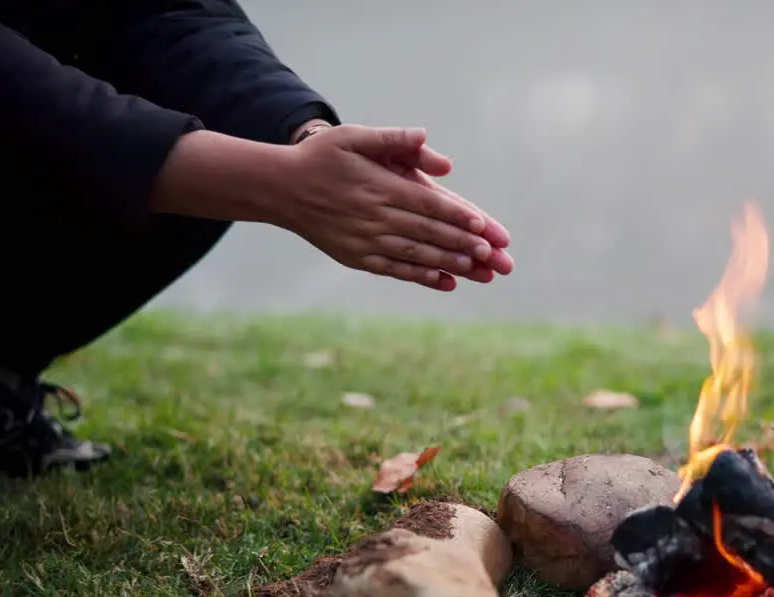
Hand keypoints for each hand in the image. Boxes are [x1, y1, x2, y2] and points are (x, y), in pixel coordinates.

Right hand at [275, 124, 504, 290]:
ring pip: (416, 254)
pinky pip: (396, 270)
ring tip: (480, 272)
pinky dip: (422, 277)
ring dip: (450, 264)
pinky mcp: (357, 257)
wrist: (279, 189)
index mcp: (379, 187)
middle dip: (464, 245)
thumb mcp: (353, 137)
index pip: (427, 203)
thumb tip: (425, 137)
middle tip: (494, 256)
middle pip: (429, 232)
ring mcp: (366, 241)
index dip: (457, 216)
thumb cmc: (321, 157)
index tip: (484, 226)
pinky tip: (447, 282)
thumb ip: (391, 139)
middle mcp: (375, 217)